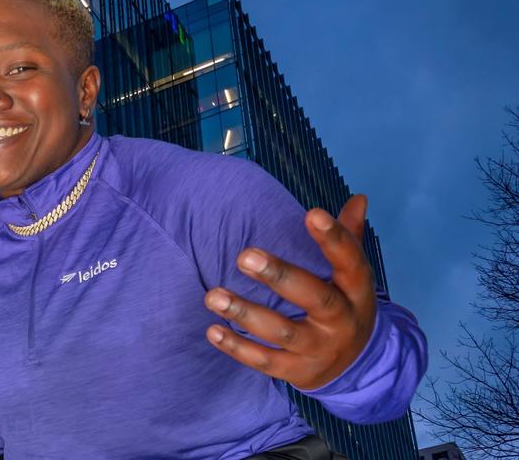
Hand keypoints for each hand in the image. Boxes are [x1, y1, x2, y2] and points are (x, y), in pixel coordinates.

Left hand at [203, 194, 376, 390]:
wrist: (357, 366)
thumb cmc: (344, 304)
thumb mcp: (353, 275)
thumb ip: (350, 236)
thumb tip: (357, 197)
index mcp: (356, 290)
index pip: (350, 261)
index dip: (334, 239)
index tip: (312, 213)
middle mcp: (342, 321)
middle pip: (314, 297)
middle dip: (279, 276)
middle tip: (244, 255)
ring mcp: (319, 349)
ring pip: (282, 332)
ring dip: (245, 314)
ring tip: (212, 295)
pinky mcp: (298, 372)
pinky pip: (266, 362)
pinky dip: (238, 348)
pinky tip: (212, 330)